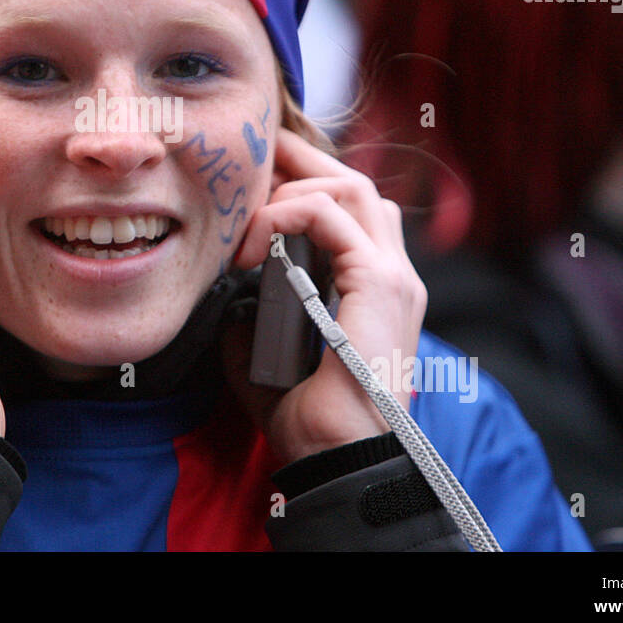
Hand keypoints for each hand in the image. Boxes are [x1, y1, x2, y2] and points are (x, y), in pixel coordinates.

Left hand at [223, 128, 426, 464]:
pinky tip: (252, 246)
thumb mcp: (269, 357)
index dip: (305, 183)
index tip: (258, 180)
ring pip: (349, 186)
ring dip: (290, 191)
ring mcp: (394, 277)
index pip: (351, 209)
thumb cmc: (310, 421)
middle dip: (299, 163)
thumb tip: (229, 297)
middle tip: (251, 162)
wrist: (340, 460)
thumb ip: (254, 320)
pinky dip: (285, 215)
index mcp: (375, 289)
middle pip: (353, 183)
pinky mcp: (381, 284)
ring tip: (247, 224)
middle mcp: (393, 275)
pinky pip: (330, 216)